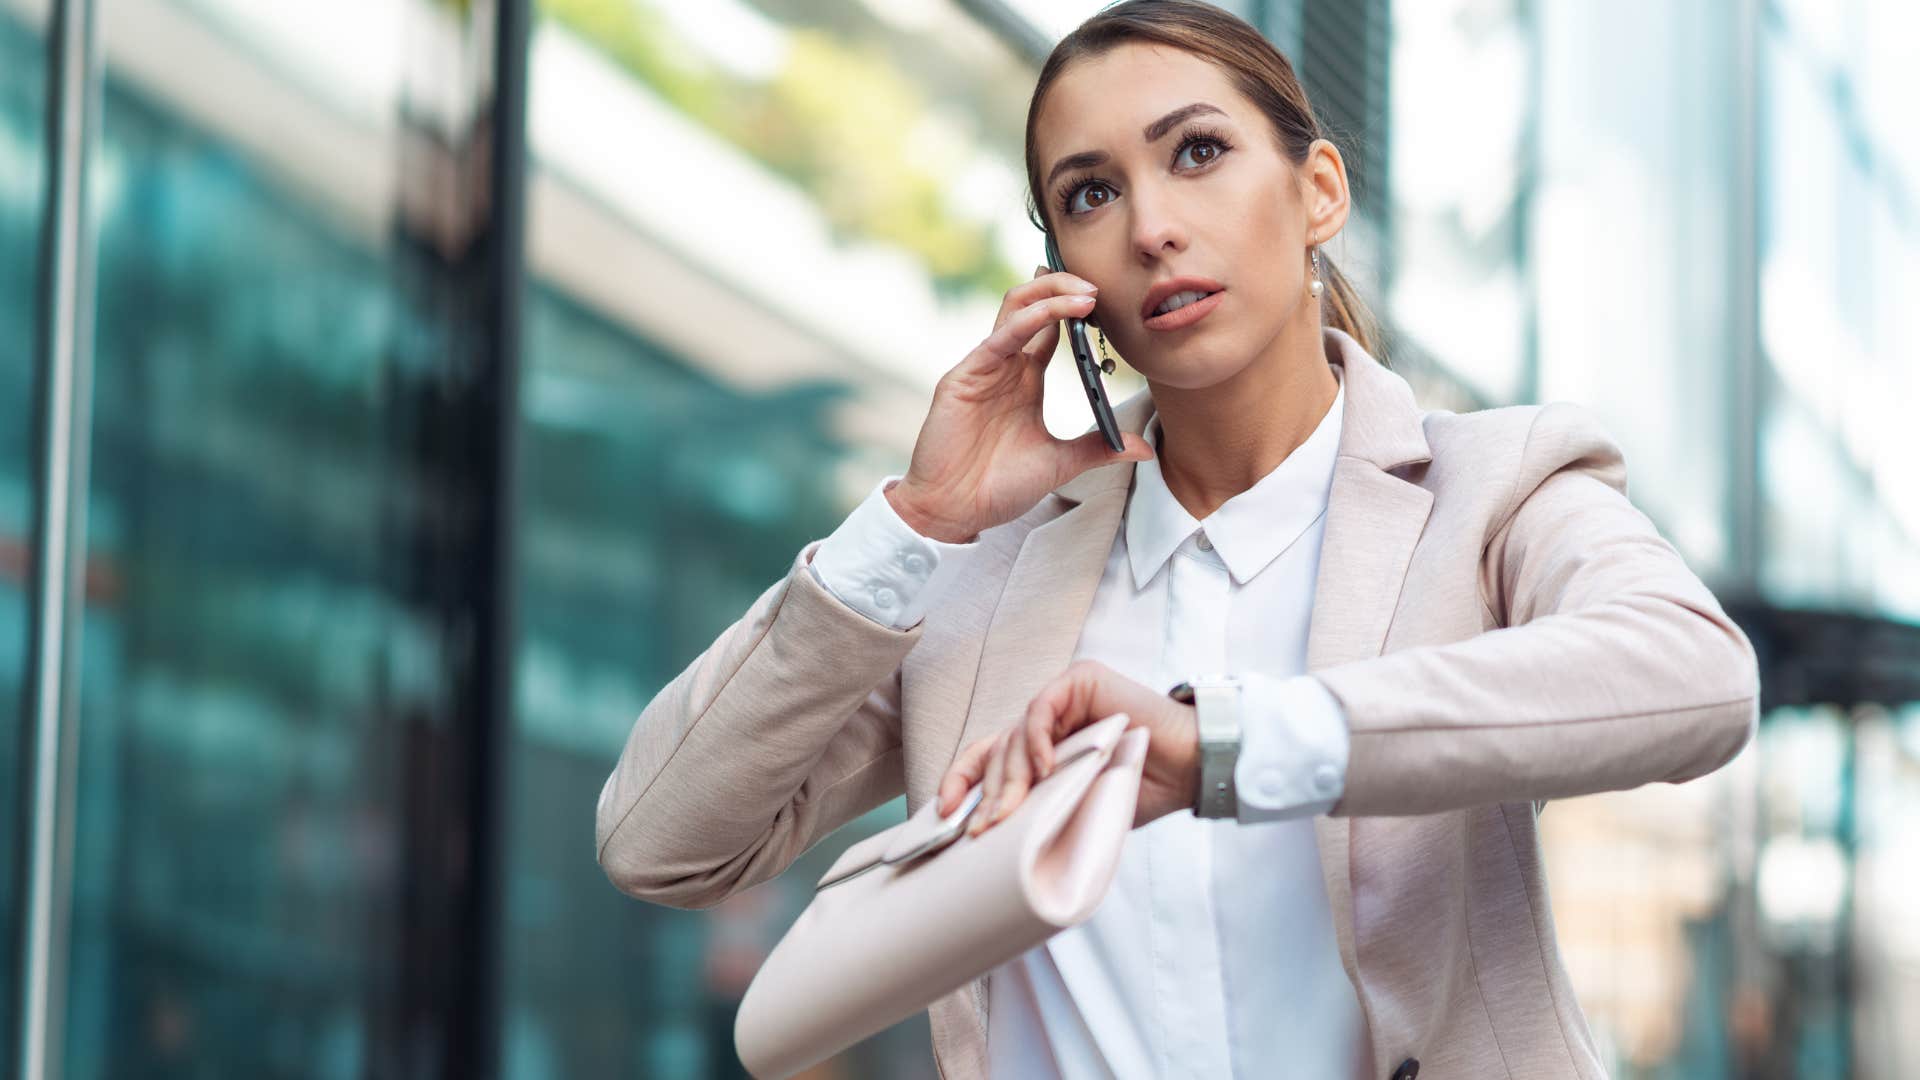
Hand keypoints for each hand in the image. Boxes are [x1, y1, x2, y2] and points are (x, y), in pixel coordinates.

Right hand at [886, 266, 1154, 543]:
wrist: (955, 512)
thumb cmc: (999, 487)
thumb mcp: (1061, 464)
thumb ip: (1099, 448)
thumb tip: (1146, 449)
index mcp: (1025, 380)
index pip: (1051, 328)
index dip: (1078, 309)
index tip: (1111, 303)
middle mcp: (1005, 366)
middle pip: (1032, 305)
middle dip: (1065, 287)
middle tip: (1100, 286)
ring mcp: (984, 367)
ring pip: (1015, 308)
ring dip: (1050, 293)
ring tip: (1086, 292)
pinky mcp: (965, 376)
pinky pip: (1000, 338)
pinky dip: (1030, 320)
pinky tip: (1057, 313)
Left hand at [936, 660, 1199, 833]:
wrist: (1190, 770)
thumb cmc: (1140, 791)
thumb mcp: (1077, 807)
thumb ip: (1041, 807)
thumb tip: (994, 841)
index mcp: (1043, 745)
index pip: (988, 757)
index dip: (961, 781)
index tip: (946, 813)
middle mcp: (1047, 718)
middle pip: (997, 749)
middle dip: (988, 793)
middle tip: (984, 831)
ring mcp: (1061, 696)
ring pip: (1015, 733)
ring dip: (1010, 777)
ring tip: (1011, 812)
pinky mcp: (1080, 680)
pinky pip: (1041, 709)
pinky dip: (1036, 739)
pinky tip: (1043, 769)